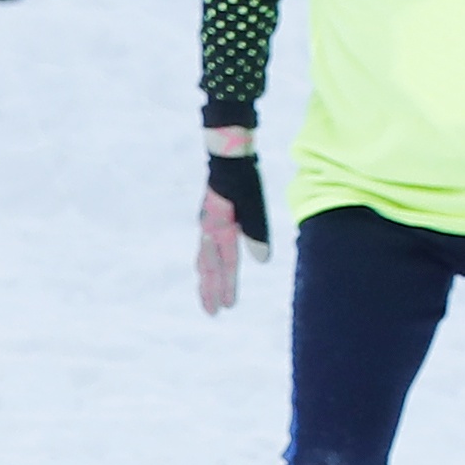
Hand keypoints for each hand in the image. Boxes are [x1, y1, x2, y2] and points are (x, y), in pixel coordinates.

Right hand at [197, 138, 267, 316]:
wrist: (226, 152)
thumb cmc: (243, 178)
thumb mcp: (254, 206)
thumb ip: (256, 233)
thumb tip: (261, 261)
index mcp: (220, 229)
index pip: (225, 265)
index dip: (227, 286)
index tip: (228, 307)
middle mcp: (209, 229)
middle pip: (208, 267)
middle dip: (210, 290)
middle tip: (212, 312)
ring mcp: (206, 223)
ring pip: (203, 257)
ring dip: (205, 278)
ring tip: (206, 292)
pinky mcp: (210, 216)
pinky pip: (204, 246)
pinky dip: (205, 261)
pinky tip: (206, 263)